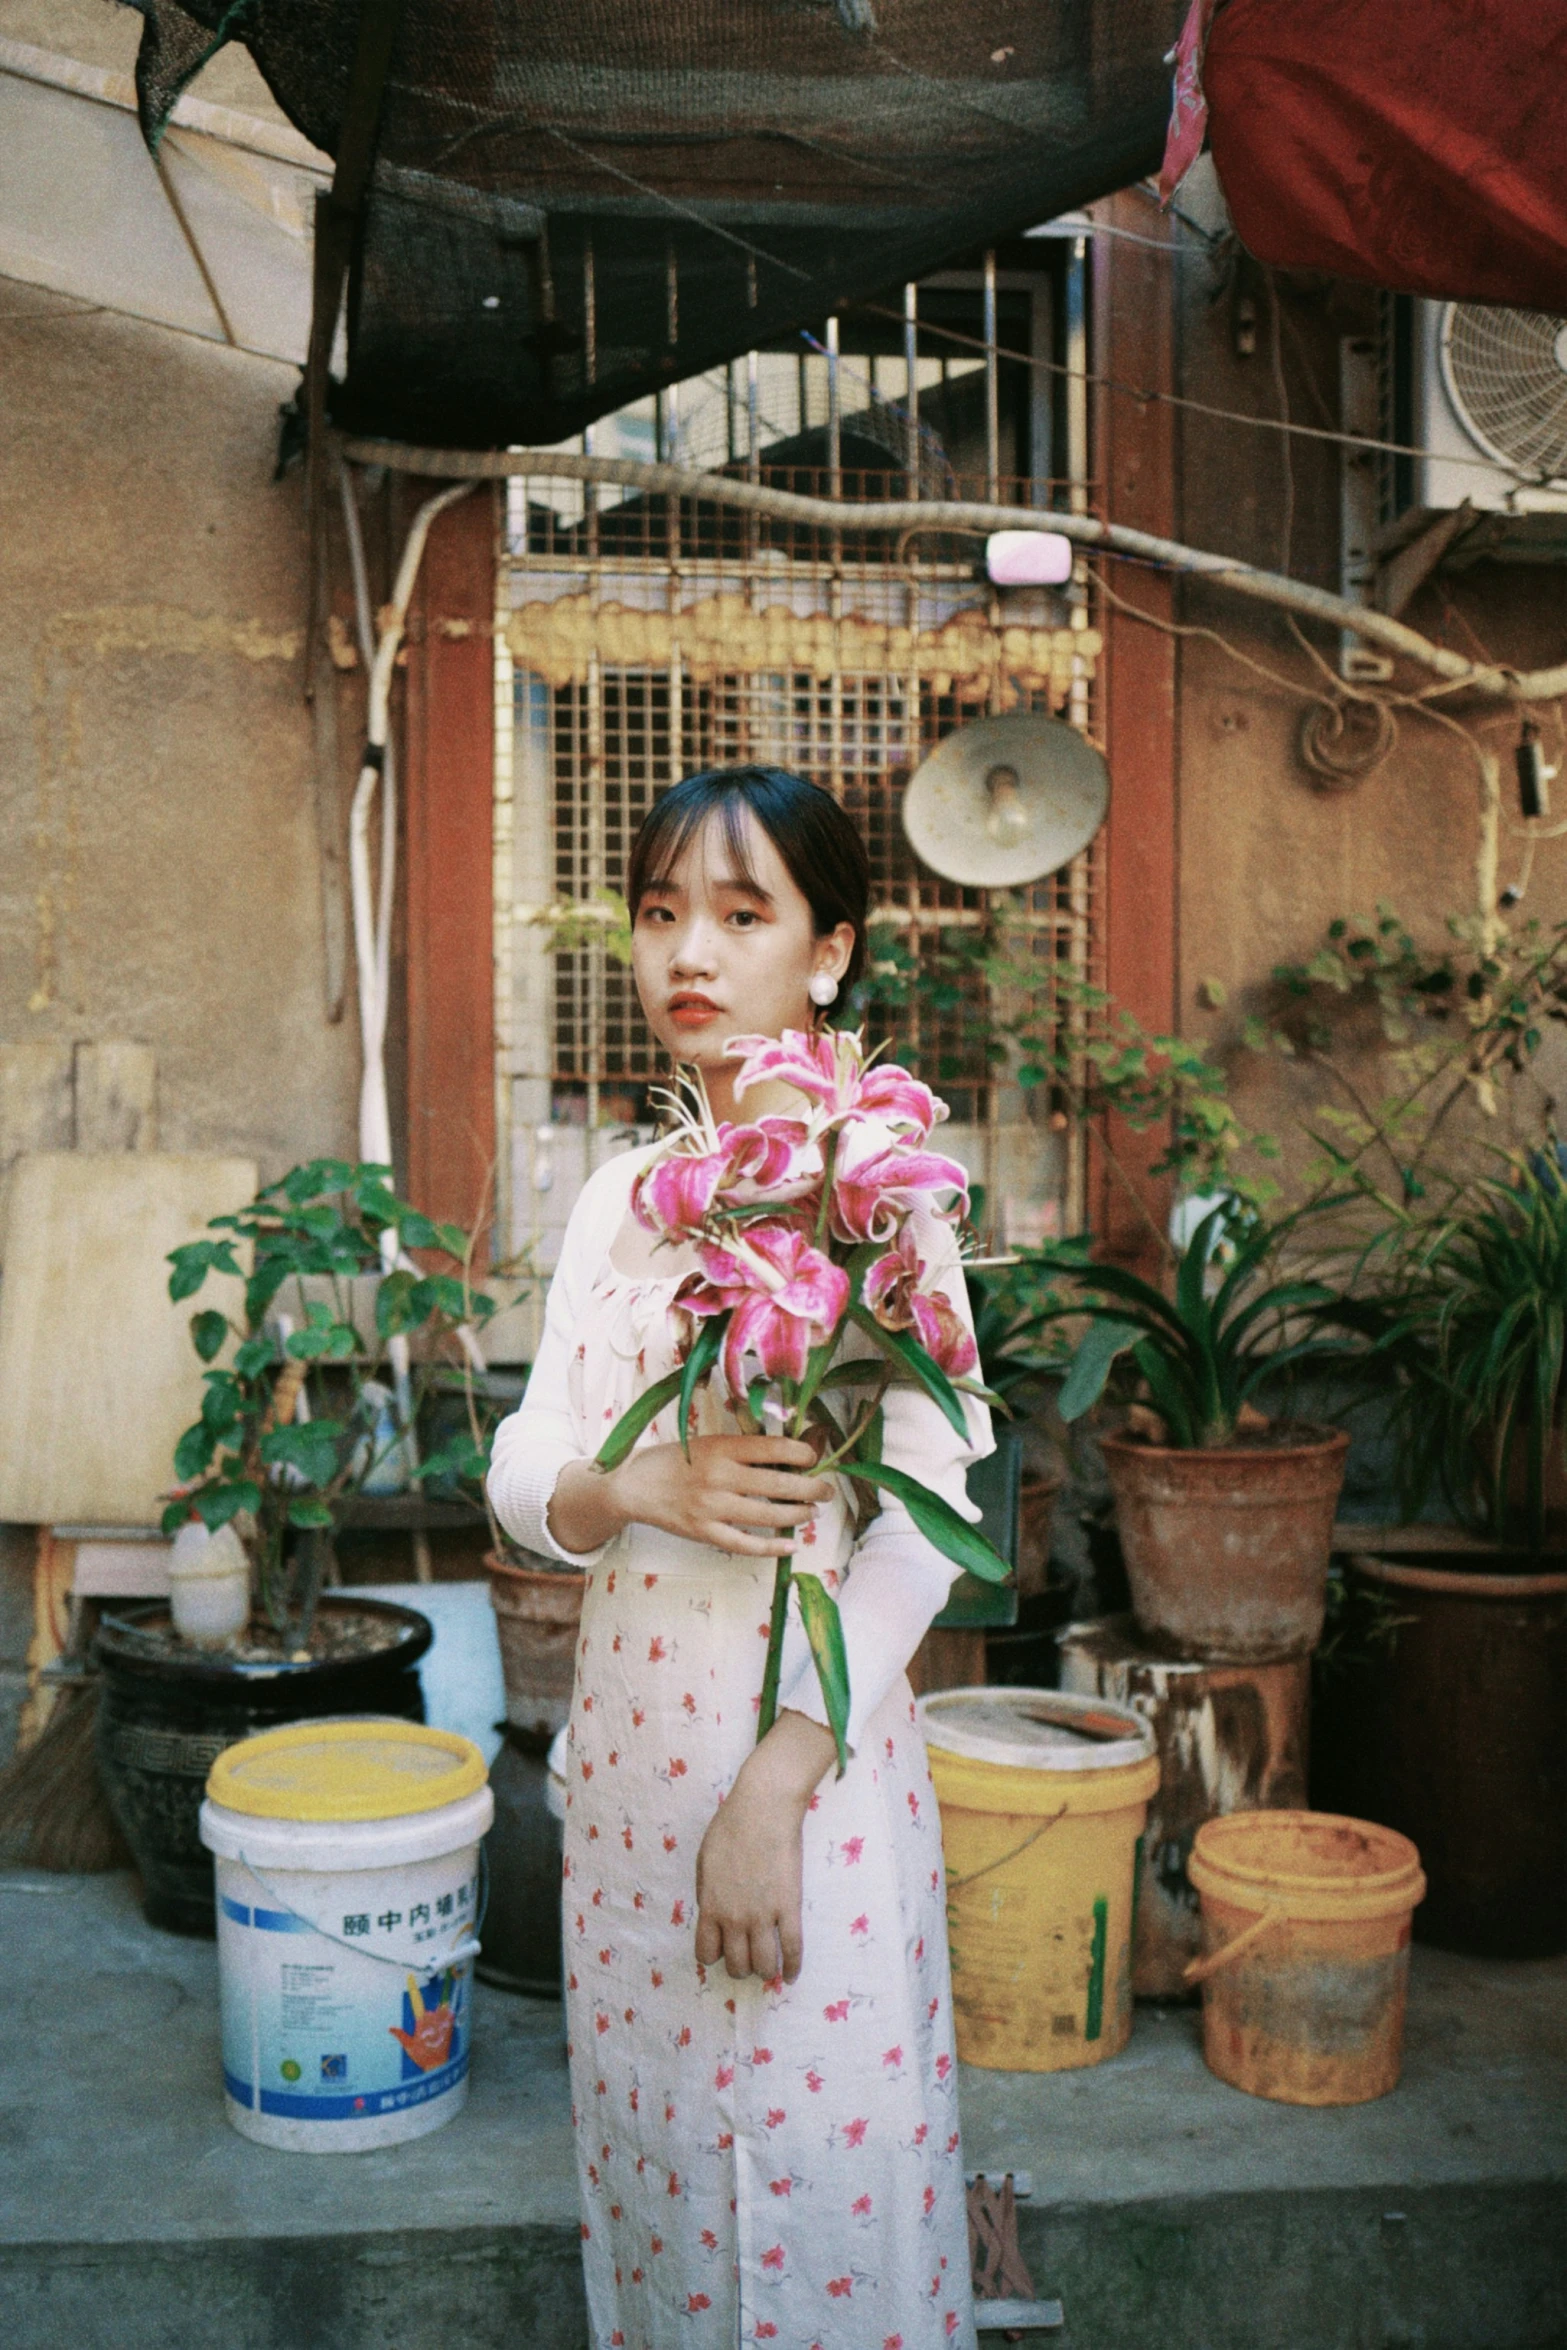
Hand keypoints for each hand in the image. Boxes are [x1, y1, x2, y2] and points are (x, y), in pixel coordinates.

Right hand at [550, 1435, 828, 1558]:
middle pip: (779, 1484)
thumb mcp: (708, 1442)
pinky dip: (772, 1547)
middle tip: (827, 1490)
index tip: (815, 1457)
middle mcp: (719, 1476)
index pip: (774, 1449)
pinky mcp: (705, 1533)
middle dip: (811, 1488)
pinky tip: (790, 1545)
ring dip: (798, 1515)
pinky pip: (745, 1544)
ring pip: (768, 1515)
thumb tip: (790, 1452)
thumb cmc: (676, 1460)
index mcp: (721, 1447)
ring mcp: (712, 1507)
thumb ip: (743, 1448)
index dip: (803, 1453)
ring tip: (812, 1512)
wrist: (633, 1485)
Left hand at [694, 1711, 837, 1980]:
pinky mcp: (790, 1908)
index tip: (722, 1950)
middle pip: (737, 1964)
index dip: (714, 1956)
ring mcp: (763, 1916)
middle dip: (741, 1967)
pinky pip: (792, 1948)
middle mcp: (735, 1918)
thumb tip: (709, 1911)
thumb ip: (705, 1891)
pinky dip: (792, 1967)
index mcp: (710, 1906)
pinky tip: (791, 1974)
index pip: (706, 1952)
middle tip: (748, 1959)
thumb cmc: (730, 1827)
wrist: (763, 1809)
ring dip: (765, 1971)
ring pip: (764, 1964)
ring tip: (769, 1967)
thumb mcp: (704, 1860)